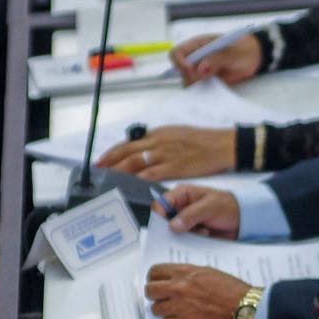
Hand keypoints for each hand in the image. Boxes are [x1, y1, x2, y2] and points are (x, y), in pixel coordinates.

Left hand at [96, 126, 235, 179]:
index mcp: (158, 134)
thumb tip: (146, 148)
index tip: (103, 159)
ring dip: (119, 170)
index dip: (113, 151)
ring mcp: (165, 154)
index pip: (130, 142)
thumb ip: (160, 141)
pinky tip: (130, 184)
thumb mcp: (177, 134)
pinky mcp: (175, 166)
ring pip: (135, 161)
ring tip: (108, 178)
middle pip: (127, 151)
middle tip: (98, 169)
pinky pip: (152, 173)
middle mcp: (158, 142)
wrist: (220, 145)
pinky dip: (139, 178)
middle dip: (110, 161)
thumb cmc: (202, 141)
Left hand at [145, 264, 249, 318]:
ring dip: (164, 312)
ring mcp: (179, 307)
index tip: (158, 283)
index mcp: (184, 272)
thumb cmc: (232, 290)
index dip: (154, 279)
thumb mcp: (209, 273)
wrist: (243, 309)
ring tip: (176, 312)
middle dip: (155, 296)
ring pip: (156, 310)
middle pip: (150, 291)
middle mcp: (178, 288)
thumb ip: (189, 275)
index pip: (154, 272)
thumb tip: (177, 280)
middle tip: (163, 299)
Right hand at [152, 184, 239, 237]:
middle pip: (164, 221)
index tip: (164, 227)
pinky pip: (183, 241)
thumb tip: (173, 226)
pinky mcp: (191, 234)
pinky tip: (206, 235)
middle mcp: (179, 208)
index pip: (160, 204)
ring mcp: (184, 222)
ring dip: (185, 235)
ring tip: (203, 231)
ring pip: (173, 233)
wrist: (243, 220)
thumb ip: (191, 215)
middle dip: (171, 229)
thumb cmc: (227, 206)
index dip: (159, 215)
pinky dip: (191, 241)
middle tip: (186, 232)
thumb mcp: (210, 207)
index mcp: (181, 195)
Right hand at [171, 33, 262, 85]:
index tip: (191, 70)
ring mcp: (200, 70)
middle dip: (189, 77)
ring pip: (187, 81)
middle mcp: (195, 58)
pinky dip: (202, 92)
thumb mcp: (232, 53)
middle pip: (180, 70)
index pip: (177, 53)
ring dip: (195, 86)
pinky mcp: (206, 81)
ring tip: (212, 83)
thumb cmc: (242, 49)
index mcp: (197, 45)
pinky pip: (198, 89)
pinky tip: (213, 89)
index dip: (179, 62)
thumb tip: (201, 69)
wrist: (253, 57)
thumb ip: (217, 59)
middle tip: (206, 78)